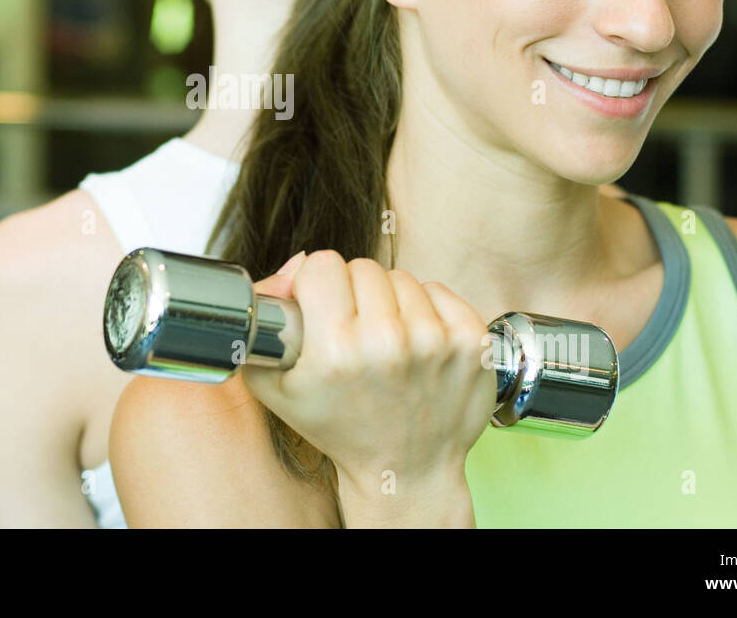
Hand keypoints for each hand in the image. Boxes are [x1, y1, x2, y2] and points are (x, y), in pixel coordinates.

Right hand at [240, 250, 495, 497]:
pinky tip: (417, 343)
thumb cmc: (339, 429)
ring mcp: (435, 341)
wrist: (406, 472)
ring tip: (387, 342)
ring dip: (390, 302)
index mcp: (335, 350)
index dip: (316, 283)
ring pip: (401, 278)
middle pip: (363, 267)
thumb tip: (293, 267)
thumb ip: (264, 320)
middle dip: (354, 293)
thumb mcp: (275, 387)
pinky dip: (427, 308)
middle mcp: (387, 342)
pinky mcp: (471, 342)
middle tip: (354, 331)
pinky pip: (438, 289)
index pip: (323, 265)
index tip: (321, 306)